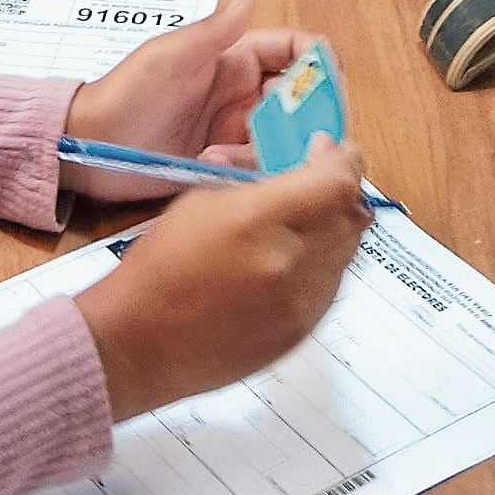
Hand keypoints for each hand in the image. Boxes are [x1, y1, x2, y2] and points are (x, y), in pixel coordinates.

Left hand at [58, 0, 304, 197]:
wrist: (87, 148)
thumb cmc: (124, 95)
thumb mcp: (169, 57)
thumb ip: (215, 31)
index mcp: (234, 60)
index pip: (294, 52)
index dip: (318, 65)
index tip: (327, 90)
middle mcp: (241, 94)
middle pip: (299, 101)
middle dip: (303, 118)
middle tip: (292, 136)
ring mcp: (234, 131)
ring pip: (284, 139)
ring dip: (269, 149)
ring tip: (223, 152)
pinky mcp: (224, 165)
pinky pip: (260, 169)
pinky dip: (249, 171)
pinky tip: (213, 167)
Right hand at [70, 137, 370, 418]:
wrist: (141, 342)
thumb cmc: (161, 267)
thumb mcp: (204, 199)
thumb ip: (262, 179)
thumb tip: (308, 167)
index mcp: (259, 220)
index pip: (339, 182)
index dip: (343, 160)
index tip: (328, 151)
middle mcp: (291, 264)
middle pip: (353, 215)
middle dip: (340, 191)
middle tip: (317, 181)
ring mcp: (302, 304)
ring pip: (348, 251)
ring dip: (333, 227)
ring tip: (298, 223)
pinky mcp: (302, 333)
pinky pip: (333, 285)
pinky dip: (322, 263)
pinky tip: (288, 260)